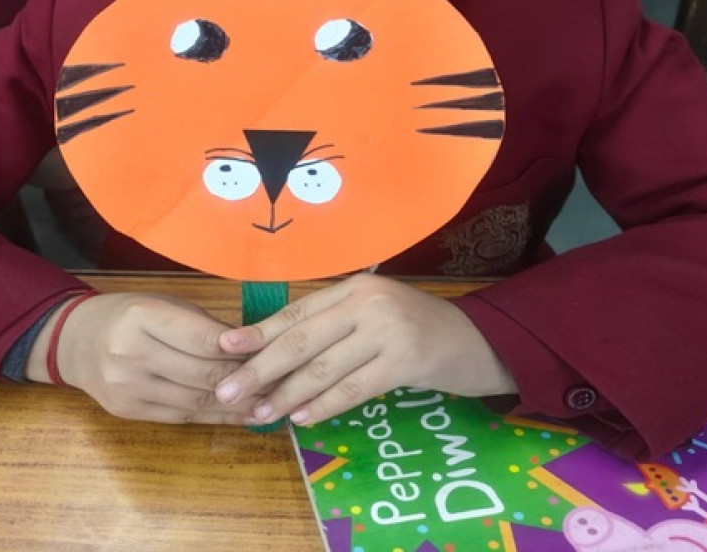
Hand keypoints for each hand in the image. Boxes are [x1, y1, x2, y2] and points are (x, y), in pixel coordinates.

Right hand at [31, 293, 264, 424]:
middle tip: (281, 381)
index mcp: (142, 317)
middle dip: (246, 380)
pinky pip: (182, 417)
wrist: (75, 341)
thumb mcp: (162, 305)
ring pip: (195, 400)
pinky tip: (240, 414)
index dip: (240, 349)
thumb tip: (252, 345)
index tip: (272, 353)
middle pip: (202, 374)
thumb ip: (202, 325)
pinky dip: (215, 416)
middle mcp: (132, 354)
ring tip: (270, 402)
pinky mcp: (129, 412)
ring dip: (237, 404)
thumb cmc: (128, 315)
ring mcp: (128, 388)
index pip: (203, 338)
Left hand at [213, 273, 517, 426]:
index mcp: (355, 286)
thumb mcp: (375, 313)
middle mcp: (367, 302)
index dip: (260, 331)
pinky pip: (355, 388)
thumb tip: (277, 349)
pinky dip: (325, 405)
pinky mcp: (406, 360)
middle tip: (229, 390)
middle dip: (261, 367)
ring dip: (287, 394)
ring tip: (259, 413)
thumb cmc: (419, 328)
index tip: (226, 348)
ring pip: (324, 367)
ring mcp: (387, 330)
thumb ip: (336, 323)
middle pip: (303, 339)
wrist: (480, 340)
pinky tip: (302, 419)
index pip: (298, 311)